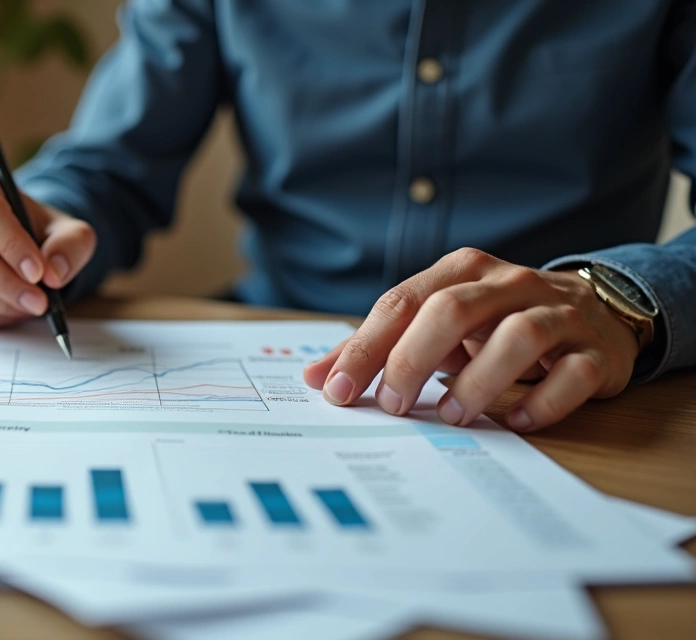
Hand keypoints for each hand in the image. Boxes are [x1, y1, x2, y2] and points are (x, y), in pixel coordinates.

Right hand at [0, 159, 96, 325]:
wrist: (20, 248)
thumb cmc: (40, 232)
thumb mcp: (70, 231)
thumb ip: (71, 246)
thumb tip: (54, 272)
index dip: (12, 245)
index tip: (39, 272)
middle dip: (6, 282)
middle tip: (40, 301)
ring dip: (1, 304)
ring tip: (30, 304)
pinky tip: (9, 309)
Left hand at [303, 248, 640, 431]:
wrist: (600, 311)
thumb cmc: (499, 322)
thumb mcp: (439, 323)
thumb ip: (380, 345)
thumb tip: (316, 376)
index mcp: (463, 271)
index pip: (402, 303)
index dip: (365, 348)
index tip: (337, 390)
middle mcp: (511, 283)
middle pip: (453, 310)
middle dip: (413, 360)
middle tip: (393, 405)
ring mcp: (559, 314)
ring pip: (519, 336)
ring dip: (478, 382)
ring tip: (453, 416)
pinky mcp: (598, 351)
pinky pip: (573, 374)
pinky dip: (542, 402)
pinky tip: (514, 421)